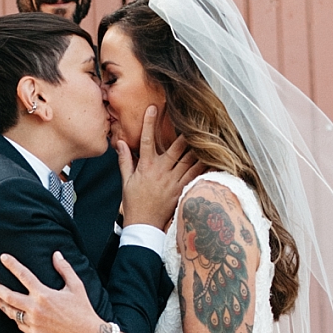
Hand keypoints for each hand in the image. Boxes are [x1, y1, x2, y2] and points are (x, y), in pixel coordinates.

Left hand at [0, 251, 102, 332]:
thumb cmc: (82, 308)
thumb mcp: (76, 286)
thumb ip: (64, 269)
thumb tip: (56, 254)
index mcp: (44, 294)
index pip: (23, 275)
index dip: (11, 265)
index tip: (3, 257)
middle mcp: (35, 308)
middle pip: (9, 296)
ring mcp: (34, 322)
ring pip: (11, 312)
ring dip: (2, 304)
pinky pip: (19, 324)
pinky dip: (15, 317)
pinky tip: (12, 313)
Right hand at [116, 106, 203, 229]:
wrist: (144, 225)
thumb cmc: (134, 203)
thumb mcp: (126, 181)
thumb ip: (124, 160)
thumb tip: (119, 142)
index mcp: (146, 167)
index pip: (147, 140)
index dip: (150, 122)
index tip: (153, 107)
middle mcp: (161, 172)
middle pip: (176, 148)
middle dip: (185, 133)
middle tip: (194, 118)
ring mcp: (173, 181)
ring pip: (189, 160)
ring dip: (199, 147)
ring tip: (208, 134)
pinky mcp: (181, 190)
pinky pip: (196, 175)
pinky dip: (204, 166)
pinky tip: (212, 157)